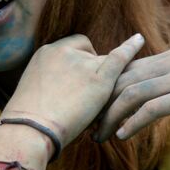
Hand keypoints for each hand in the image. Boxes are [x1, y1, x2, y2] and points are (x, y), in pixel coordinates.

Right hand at [2, 34, 145, 148]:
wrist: (29, 129)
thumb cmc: (29, 120)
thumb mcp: (34, 92)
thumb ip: (51, 82)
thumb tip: (65, 92)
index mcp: (45, 53)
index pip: (71, 48)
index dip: (79, 61)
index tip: (79, 80)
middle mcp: (63, 51)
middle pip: (88, 54)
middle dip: (91, 70)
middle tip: (85, 97)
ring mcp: (82, 63)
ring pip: (103, 63)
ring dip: (104, 78)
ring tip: (98, 102)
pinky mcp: (99, 79)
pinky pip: (119, 57)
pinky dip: (131, 48)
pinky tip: (140, 40)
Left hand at [96, 49, 169, 141]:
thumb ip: (166, 83)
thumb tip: (138, 97)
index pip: (126, 70)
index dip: (105, 90)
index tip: (92, 110)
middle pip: (124, 80)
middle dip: (102, 105)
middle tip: (89, 126)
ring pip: (132, 94)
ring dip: (112, 117)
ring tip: (101, 136)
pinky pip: (152, 108)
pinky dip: (133, 122)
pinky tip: (123, 136)